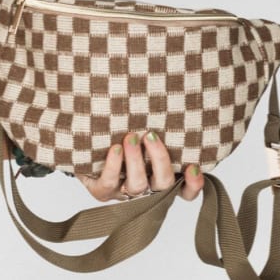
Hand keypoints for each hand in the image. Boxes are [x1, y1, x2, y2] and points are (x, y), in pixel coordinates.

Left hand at [75, 131, 204, 202]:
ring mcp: (125, 192)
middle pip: (164, 184)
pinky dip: (113, 166)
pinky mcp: (103, 192)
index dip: (194, 183)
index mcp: (161, 177)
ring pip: (138, 186)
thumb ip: (158, 122)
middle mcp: (147, 189)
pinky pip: (109, 184)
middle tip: (151, 135)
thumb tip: (169, 86)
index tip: (193, 165)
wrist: (86, 149)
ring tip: (130, 137)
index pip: (187, 191)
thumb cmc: (121, 136)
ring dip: (136, 161)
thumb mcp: (143, 131)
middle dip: (159, 160)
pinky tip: (115, 148)